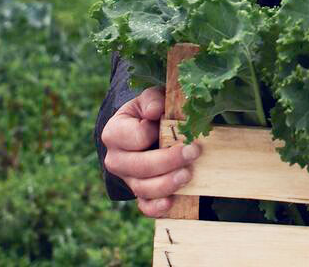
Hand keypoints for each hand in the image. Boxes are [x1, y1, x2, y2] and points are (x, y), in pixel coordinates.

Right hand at [99, 86, 202, 218]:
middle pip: (140, 166)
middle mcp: (116, 159)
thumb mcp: (148, 100)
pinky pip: (145, 206)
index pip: (136, 137)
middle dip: (169, 161)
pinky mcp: (140, 193)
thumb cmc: (148, 113)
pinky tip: (172, 201)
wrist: (142, 131)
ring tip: (188, 174)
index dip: (155, 132)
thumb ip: (152, 100)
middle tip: (193, 152)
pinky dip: (158, 207)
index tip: (171, 124)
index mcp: (114, 133)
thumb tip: (155, 111)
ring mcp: (127, 179)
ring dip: (167, 184)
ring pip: (143, 189)